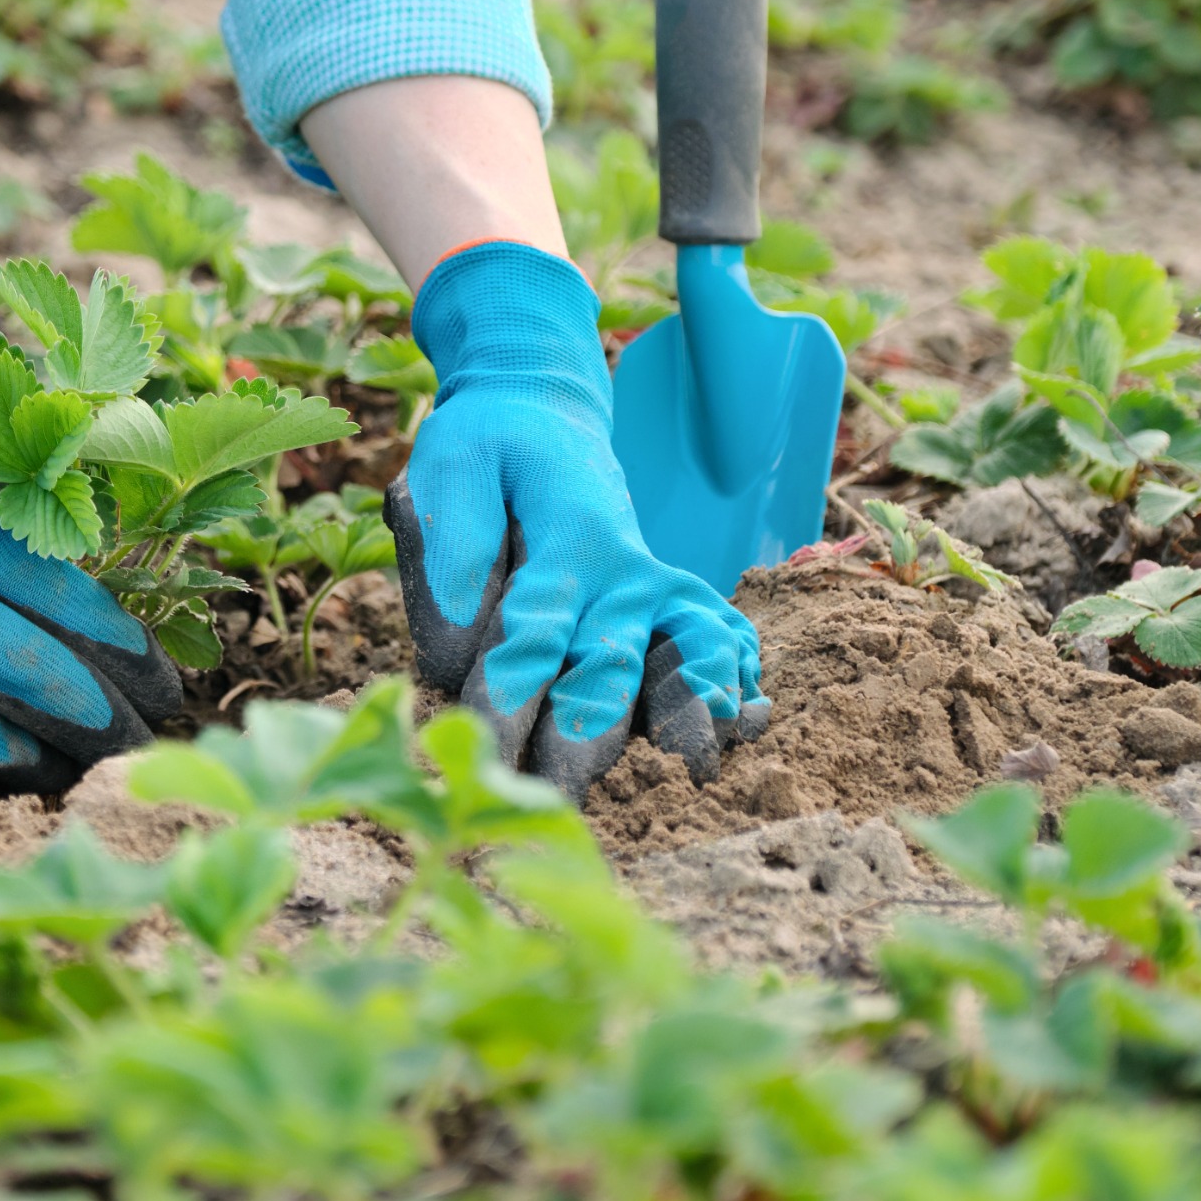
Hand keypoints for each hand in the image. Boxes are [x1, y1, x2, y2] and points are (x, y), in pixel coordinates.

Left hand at [384, 241, 764, 801]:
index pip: (536, 629)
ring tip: (701, 760)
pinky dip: (734, 670)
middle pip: (608, 662)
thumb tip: (457, 635)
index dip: (512, 692)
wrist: (542, 408)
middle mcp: (618, 568)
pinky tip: (749, 717)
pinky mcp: (666, 594)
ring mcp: (651, 583)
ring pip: (681, 650)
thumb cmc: (485, 444)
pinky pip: (713, 632)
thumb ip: (451, 544)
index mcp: (562, 539)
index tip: (490, 750)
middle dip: (588, 733)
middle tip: (565, 792)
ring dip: (688, 707)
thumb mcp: (451, 465)